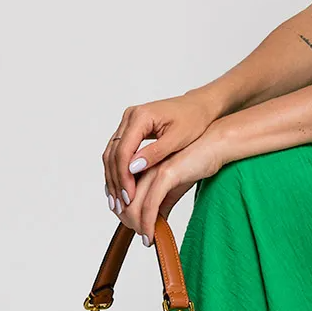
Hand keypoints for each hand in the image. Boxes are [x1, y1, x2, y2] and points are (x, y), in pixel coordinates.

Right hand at [103, 90, 218, 217]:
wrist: (200, 106)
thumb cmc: (194, 120)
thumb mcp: (178, 139)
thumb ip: (155, 153)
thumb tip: (132, 168)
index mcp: (141, 116)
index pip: (123, 150)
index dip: (124, 176)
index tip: (129, 197)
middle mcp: (130, 116)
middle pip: (113, 153)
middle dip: (115, 180)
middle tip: (120, 204)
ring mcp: (128, 121)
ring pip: (112, 153)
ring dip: (113, 178)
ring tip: (117, 201)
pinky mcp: (131, 128)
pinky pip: (118, 151)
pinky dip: (118, 170)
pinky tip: (121, 188)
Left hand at [117, 123, 230, 244]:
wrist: (214, 146)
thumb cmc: (196, 160)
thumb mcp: (175, 186)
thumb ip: (163, 202)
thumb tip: (156, 221)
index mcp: (139, 167)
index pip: (120, 194)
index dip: (122, 214)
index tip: (132, 227)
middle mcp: (141, 168)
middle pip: (123, 203)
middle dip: (129, 223)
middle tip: (141, 235)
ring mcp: (151, 172)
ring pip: (133, 207)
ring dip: (138, 227)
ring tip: (147, 237)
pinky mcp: (165, 176)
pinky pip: (150, 206)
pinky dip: (148, 225)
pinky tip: (152, 236)